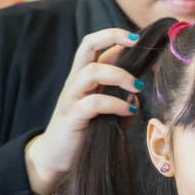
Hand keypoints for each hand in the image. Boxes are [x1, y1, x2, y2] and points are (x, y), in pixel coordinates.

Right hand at [25, 28, 142, 194]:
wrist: (56, 159)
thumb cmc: (84, 134)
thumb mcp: (105, 115)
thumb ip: (120, 102)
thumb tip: (138, 96)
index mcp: (84, 78)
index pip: (95, 45)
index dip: (115, 36)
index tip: (138, 37)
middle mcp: (76, 82)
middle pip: (88, 46)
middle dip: (112, 37)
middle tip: (136, 44)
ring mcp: (72, 98)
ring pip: (92, 72)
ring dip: (119, 75)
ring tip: (138, 87)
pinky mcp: (71, 117)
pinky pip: (93, 102)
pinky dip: (114, 103)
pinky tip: (128, 111)